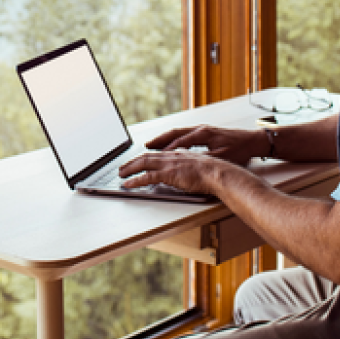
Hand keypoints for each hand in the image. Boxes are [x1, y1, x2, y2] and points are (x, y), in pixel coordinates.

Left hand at [118, 150, 237, 195]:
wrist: (218, 173)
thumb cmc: (213, 172)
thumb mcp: (198, 165)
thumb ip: (187, 166)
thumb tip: (182, 172)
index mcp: (178, 154)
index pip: (156, 154)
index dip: (144, 157)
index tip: (136, 160)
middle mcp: (171, 156)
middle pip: (146, 156)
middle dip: (132, 162)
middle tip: (122, 167)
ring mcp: (169, 164)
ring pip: (143, 164)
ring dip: (130, 169)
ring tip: (121, 174)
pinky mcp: (168, 174)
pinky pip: (147, 177)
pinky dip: (135, 180)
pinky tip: (128, 184)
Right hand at [145, 124, 264, 165]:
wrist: (254, 141)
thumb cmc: (241, 149)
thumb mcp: (222, 157)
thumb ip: (203, 160)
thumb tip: (188, 164)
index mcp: (203, 134)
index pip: (180, 142)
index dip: (166, 150)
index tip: (154, 156)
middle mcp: (201, 129)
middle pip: (174, 133)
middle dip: (159, 140)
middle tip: (145, 146)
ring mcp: (203, 130)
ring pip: (179, 133)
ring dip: (165, 139)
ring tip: (152, 145)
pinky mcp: (206, 133)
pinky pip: (185, 135)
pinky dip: (174, 140)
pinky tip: (170, 146)